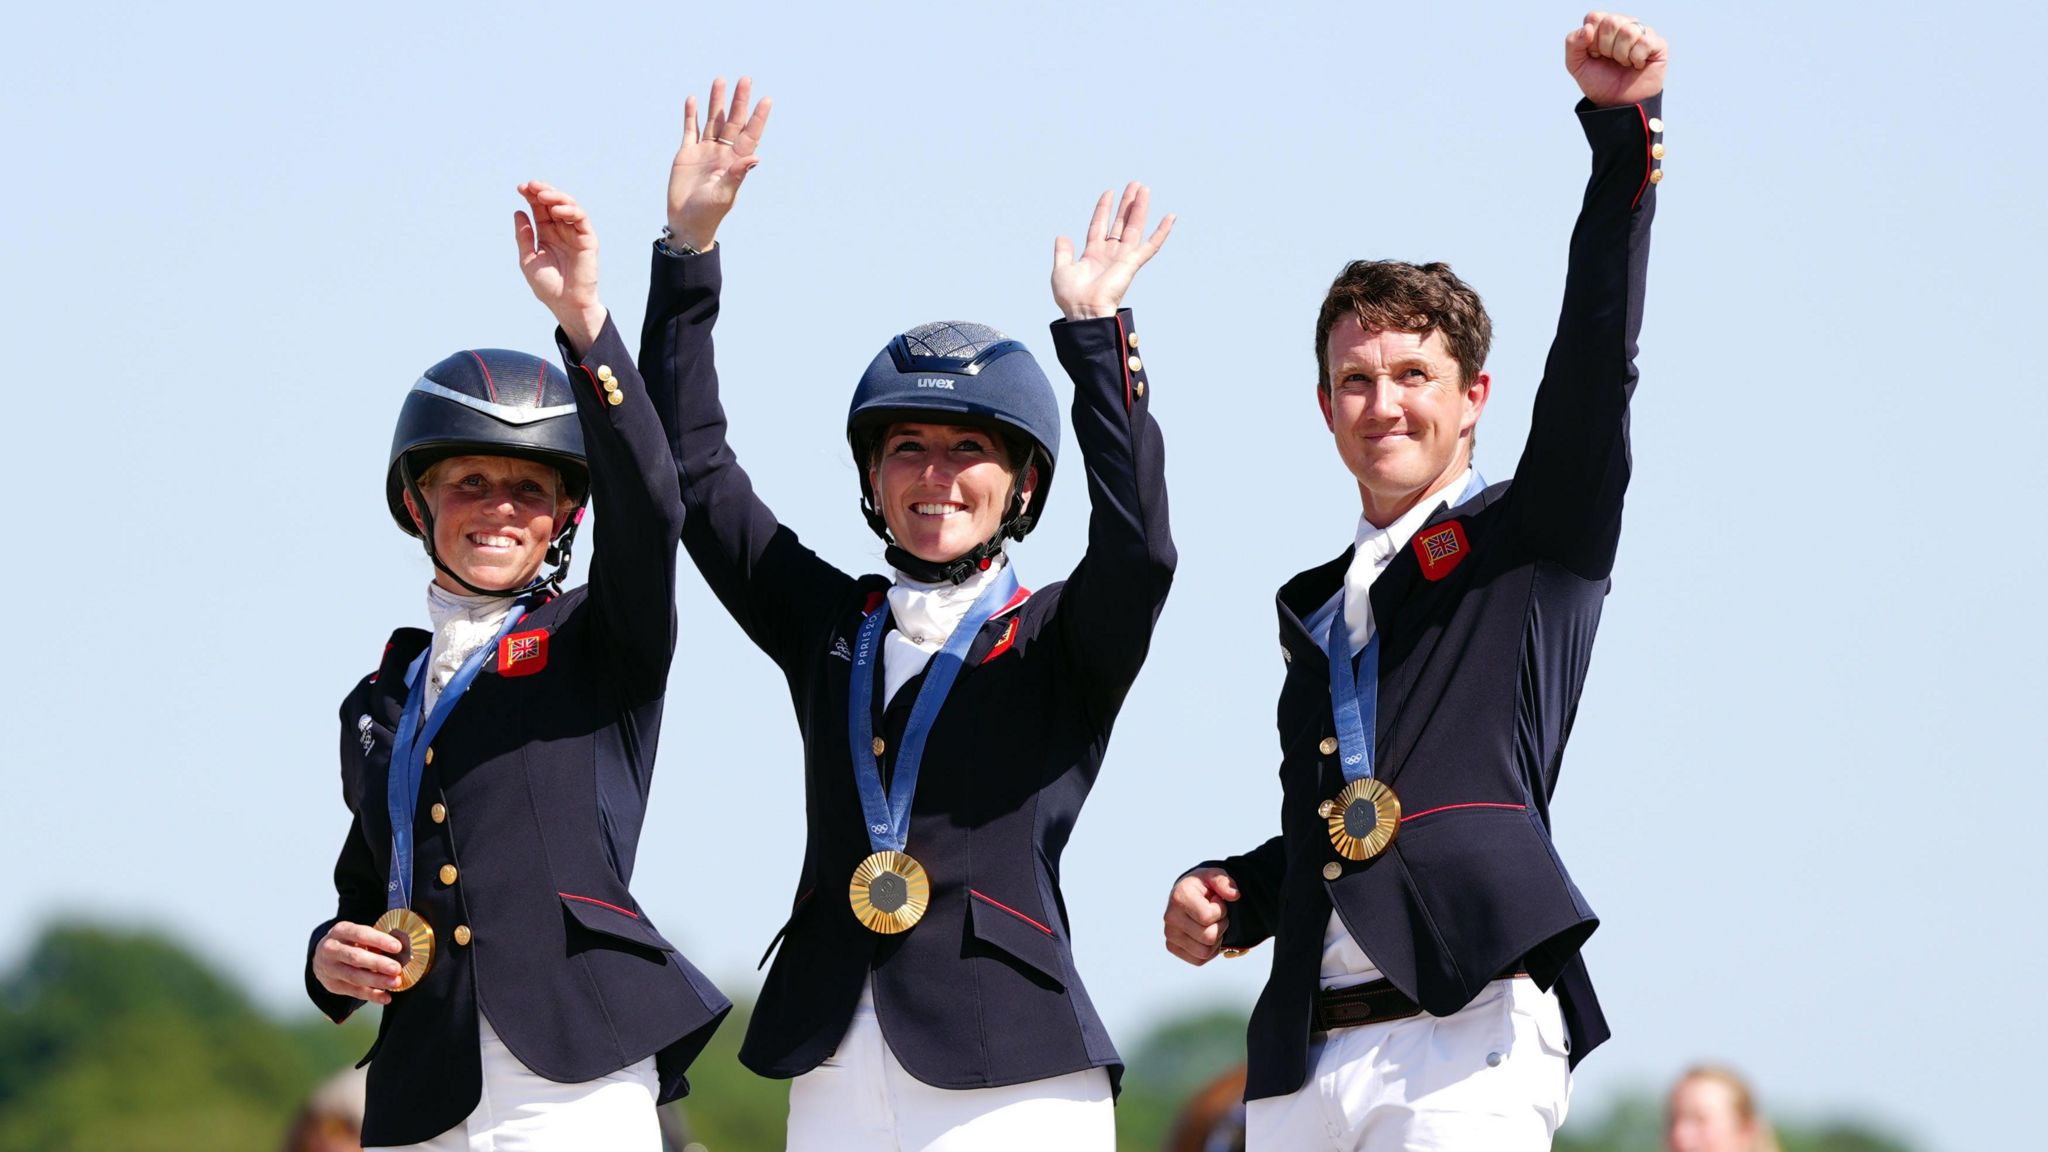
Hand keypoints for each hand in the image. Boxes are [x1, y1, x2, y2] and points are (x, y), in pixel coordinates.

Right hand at [312, 921, 404, 1004]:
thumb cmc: (349, 943)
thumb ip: (374, 940)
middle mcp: (331, 949)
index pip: (361, 934)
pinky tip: (386, 997)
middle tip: (396, 968)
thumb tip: (400, 949)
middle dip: (378, 964)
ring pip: (354, 976)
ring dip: (377, 981)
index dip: (379, 940)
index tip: (397, 947)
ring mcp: (330, 969)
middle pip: (356, 958)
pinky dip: (372, 995)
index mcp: (341, 931)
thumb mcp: (356, 935)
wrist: (321, 957)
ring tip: (395, 982)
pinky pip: (354, 992)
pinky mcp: (333, 985)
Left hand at [514, 181, 605, 355]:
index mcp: (547, 234)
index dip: (531, 196)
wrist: (566, 305)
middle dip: (542, 191)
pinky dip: (570, 211)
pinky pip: (581, 219)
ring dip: (556, 196)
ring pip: (569, 206)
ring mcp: (575, 234)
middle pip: (553, 203)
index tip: (520, 188)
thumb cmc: (548, 286)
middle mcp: (561, 231)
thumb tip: (519, 212)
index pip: (540, 208)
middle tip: (531, 185)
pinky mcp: (588, 240)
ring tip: (542, 194)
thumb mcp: (528, 259)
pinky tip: (556, 209)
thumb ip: (524, 236)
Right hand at [667, 76, 772, 252]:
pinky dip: (690, 115)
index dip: (758, 117)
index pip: (750, 135)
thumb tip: (755, 158)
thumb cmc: (709, 213)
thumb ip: (737, 175)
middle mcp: (723, 153)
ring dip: (716, 101)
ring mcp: (705, 151)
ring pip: (712, 121)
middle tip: (745, 79)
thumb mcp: (724, 195)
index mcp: (736, 162)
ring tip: (720, 80)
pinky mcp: (687, 154)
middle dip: (738, 101)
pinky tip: (693, 99)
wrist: (686, 223)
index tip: (766, 99)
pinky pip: (690, 130)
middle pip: (732, 122)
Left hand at [1051, 182, 1174, 320]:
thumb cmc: (1072, 297)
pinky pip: (1151, 245)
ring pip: (1135, 227)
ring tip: (1144, 188)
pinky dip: (1162, 231)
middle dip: (1127, 204)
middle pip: (1121, 223)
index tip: (1109, 192)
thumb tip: (1062, 236)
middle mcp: (1110, 254)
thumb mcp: (1061, 270)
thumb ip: (1063, 252)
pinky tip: (1171, 217)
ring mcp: (1122, 258)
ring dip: (1140, 208)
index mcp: (1093, 255)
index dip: (1104, 209)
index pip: (1100, 226)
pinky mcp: (1132, 263)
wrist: (1084, 311)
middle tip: (1134, 185)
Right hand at [1163, 867, 1238, 965]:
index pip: (1208, 917)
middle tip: (1216, 916)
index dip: (1220, 910)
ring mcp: (1170, 934)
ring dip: (1215, 939)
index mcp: (1179, 897)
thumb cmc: (1203, 886)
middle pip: (1208, 937)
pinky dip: (1209, 950)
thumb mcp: (1215, 876)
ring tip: (1211, 925)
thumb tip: (1235, 895)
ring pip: (1205, 952)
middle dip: (1220, 926)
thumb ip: (1225, 882)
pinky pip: (1199, 960)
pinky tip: (1206, 935)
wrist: (1188, 895)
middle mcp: (1170, 917)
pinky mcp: (1172, 947)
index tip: (1216, 901)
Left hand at [1565, 11, 1667, 105]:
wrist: (1617, 104)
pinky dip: (1636, 58)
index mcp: (1604, 26)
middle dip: (1605, 48)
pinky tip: (1637, 65)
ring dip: (1621, 55)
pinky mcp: (1658, 44)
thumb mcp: (1576, 64)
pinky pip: (1644, 42)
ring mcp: (1642, 33)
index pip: (1594, 17)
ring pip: (1628, 31)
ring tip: (1624, 63)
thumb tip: (1587, 28)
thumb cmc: (1599, 82)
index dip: (1591, 40)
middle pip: (1611, 22)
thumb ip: (1572, 43)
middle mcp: (1624, 24)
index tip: (1594, 55)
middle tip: (1610, 60)